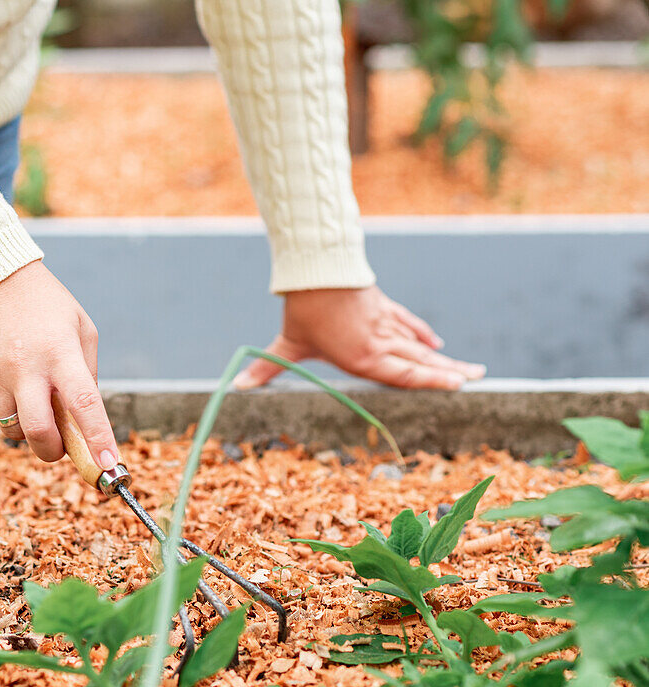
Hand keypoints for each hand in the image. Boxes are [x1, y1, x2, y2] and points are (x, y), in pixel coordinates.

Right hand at [0, 261, 119, 468]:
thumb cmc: (46, 306)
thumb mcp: (81, 330)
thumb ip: (87, 376)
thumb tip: (84, 424)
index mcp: (60, 352)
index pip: (83, 404)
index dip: (97, 439)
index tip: (108, 465)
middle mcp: (25, 367)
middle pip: (39, 432)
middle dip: (54, 452)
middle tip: (62, 448)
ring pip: (13, 429)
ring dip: (30, 427)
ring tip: (34, 395)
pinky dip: (9, 408)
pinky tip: (12, 379)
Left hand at [233, 286, 485, 389]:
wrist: (316, 269)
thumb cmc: (303, 309)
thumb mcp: (287, 343)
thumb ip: (265, 368)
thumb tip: (236, 388)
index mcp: (362, 358)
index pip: (403, 375)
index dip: (432, 382)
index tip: (458, 387)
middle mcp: (379, 343)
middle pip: (420, 362)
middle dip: (449, 373)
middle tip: (478, 380)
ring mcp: (384, 323)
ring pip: (419, 344)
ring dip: (444, 357)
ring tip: (472, 368)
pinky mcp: (382, 306)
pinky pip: (406, 323)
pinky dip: (421, 333)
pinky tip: (434, 342)